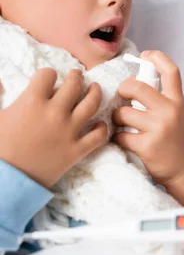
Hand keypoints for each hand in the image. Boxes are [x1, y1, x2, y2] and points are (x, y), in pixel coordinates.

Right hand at [0, 68, 106, 187]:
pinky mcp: (76, 151)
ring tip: (95, 88)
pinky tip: (99, 123)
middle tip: (77, 76)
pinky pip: (98, 136)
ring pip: (92, 104)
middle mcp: (54, 113)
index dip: (48, 75)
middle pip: (74, 85)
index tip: (48, 79)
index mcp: (32, 101)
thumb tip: (1, 82)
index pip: (48, 75)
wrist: (6, 180)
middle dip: (76, 77)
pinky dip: (102, 128)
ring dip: (95, 92)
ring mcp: (68, 132)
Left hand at [113, 51, 183, 204]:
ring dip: (117, 118)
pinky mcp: (147, 146)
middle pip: (137, 87)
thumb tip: (133, 82)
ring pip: (123, 113)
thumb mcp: (176, 115)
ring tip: (122, 124)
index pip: (171, 71)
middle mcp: (170, 111)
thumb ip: (161, 100)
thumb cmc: (176, 141)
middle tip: (121, 96)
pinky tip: (124, 141)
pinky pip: (120, 135)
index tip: (145, 55)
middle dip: (122, 89)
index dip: (157, 57)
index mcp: (178, 101)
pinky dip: (117, 138)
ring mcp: (159, 128)